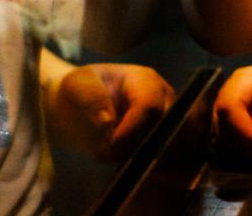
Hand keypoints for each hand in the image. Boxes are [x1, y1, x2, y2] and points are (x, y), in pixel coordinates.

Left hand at [47, 63, 177, 161]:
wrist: (81, 107)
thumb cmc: (81, 90)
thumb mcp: (78, 86)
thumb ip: (92, 97)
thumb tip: (107, 121)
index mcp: (146, 80)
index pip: (150, 107)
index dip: (132, 131)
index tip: (108, 147)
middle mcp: (165, 100)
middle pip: (168, 130)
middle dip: (139, 149)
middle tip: (110, 156)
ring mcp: (169, 122)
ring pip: (173, 149)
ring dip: (145, 162)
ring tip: (116, 162)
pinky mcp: (166, 143)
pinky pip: (171, 162)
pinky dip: (151, 171)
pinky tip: (128, 170)